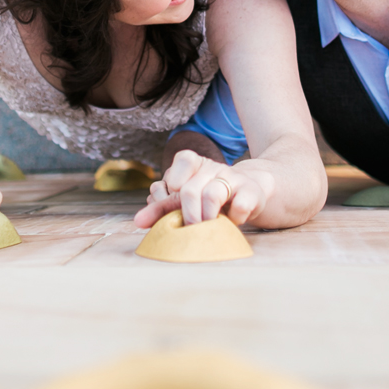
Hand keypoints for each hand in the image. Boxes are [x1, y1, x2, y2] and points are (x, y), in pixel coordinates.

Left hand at [133, 149, 266, 227]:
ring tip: (207, 229)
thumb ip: (161, 208)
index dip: (175, 177)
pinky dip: (234, 218)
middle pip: (191, 188)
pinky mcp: (251, 192)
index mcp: (195, 165)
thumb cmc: (209, 198)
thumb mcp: (185, 199)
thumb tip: (138, 221)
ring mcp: (234, 178)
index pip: (184, 159)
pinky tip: (232, 222)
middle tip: (190, 229)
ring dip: (206, 218)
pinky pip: (240, 205)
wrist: (249, 193)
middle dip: (187, 214)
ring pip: (213, 195)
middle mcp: (214, 168)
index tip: (174, 193)